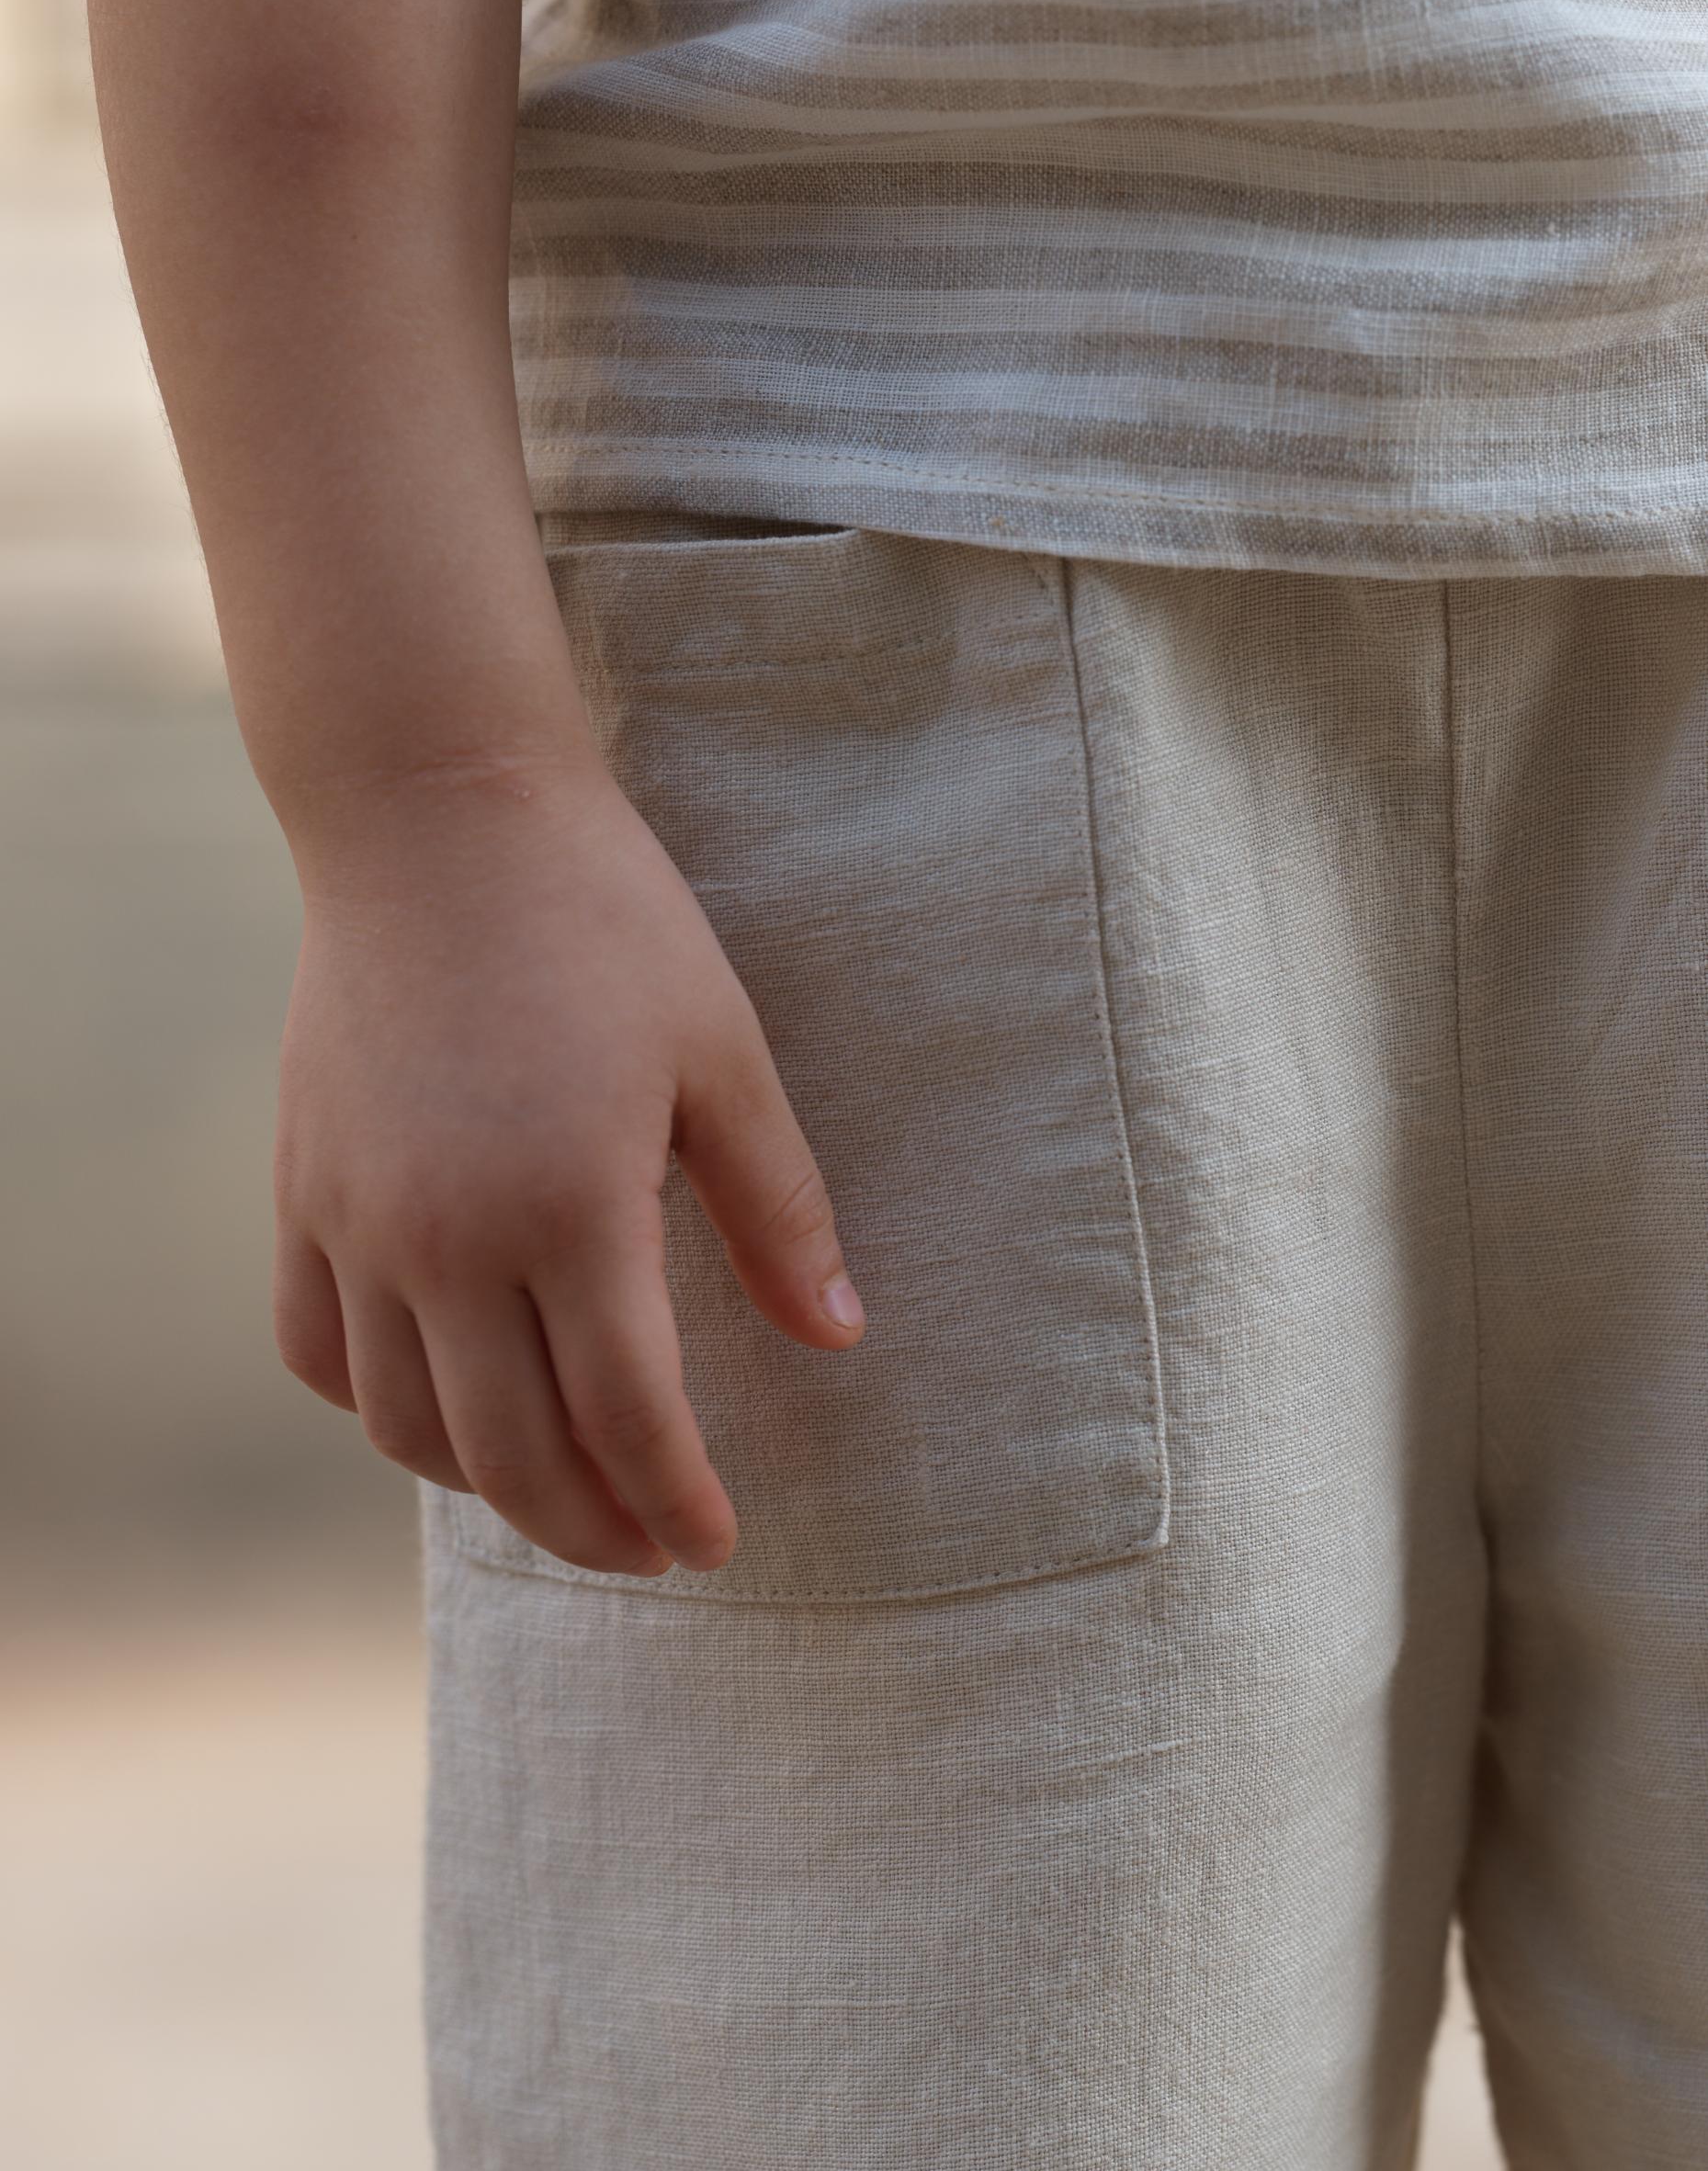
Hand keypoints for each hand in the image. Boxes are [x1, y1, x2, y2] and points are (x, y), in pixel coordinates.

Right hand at [270, 760, 866, 1575]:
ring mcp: (357, 1219)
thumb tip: (841, 1336)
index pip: (629, 1419)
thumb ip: (779, 1211)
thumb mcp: (725, 1057)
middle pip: (515, 1454)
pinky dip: (377, 1406)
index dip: (677, 1500)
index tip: (714, 1542)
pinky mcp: (301, 1188)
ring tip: (557, 1485)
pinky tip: (439, 1400)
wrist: (438, 815)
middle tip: (648, 1545)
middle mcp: (448, 1237)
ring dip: (487, 1485)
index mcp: (572, 1207)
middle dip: (592, 1527)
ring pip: (405, 1426)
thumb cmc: (606, 922)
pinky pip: (315, 1350)